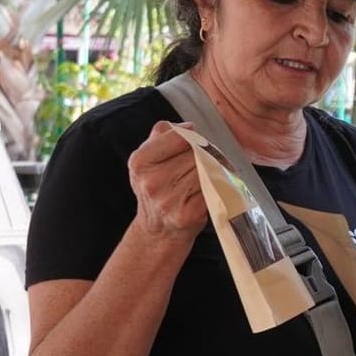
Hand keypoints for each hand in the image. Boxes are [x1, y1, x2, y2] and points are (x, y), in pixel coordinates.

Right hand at [127, 122, 207, 238]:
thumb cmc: (157, 187)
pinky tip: (206, 193)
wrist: (158, 229)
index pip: (179, 137)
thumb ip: (163, 135)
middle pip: (195, 154)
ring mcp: (169, 200)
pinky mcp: (187, 214)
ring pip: (205, 170)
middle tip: (202, 164)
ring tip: (204, 177)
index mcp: (140, 162)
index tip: (195, 144)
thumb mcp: (148, 159)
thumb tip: (188, 126)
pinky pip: (211, 190)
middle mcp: (152, 181)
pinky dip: (214, 188)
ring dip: (212, 171)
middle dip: (204, 156)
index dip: (192, 139)